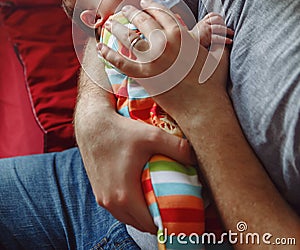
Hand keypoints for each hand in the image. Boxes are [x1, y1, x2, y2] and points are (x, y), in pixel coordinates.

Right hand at [77, 107, 194, 232]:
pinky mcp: (99, 192)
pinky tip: (141, 190)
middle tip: (174, 206)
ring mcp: (102, 199)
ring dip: (143, 213)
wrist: (92, 125)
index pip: (150, 225)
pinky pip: (119, 208)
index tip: (180, 214)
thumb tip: (195, 159)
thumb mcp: (152, 136)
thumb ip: (177, 148)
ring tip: (159, 199)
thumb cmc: (121, 131)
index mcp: (124, 196)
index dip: (167, 223)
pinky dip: (132, 205)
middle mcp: (111, 203)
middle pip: (140, 224)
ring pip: (128, 218)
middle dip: (157, 218)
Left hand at [98, 0, 228, 117]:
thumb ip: (215, 34)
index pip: (161, 13)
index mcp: (181, 34)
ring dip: (117, 28)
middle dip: (132, 12)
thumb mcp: (217, 53)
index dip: (151, 5)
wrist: (203, 108)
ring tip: (110, 23)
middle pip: (142, 21)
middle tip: (125, 9)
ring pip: (129, 38)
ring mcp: (151, 59)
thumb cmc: (212, 83)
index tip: (144, 2)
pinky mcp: (142, 76)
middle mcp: (164, 42)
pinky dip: (108, 54)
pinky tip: (100, 47)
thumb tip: (219, 19)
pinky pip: (120, 62)